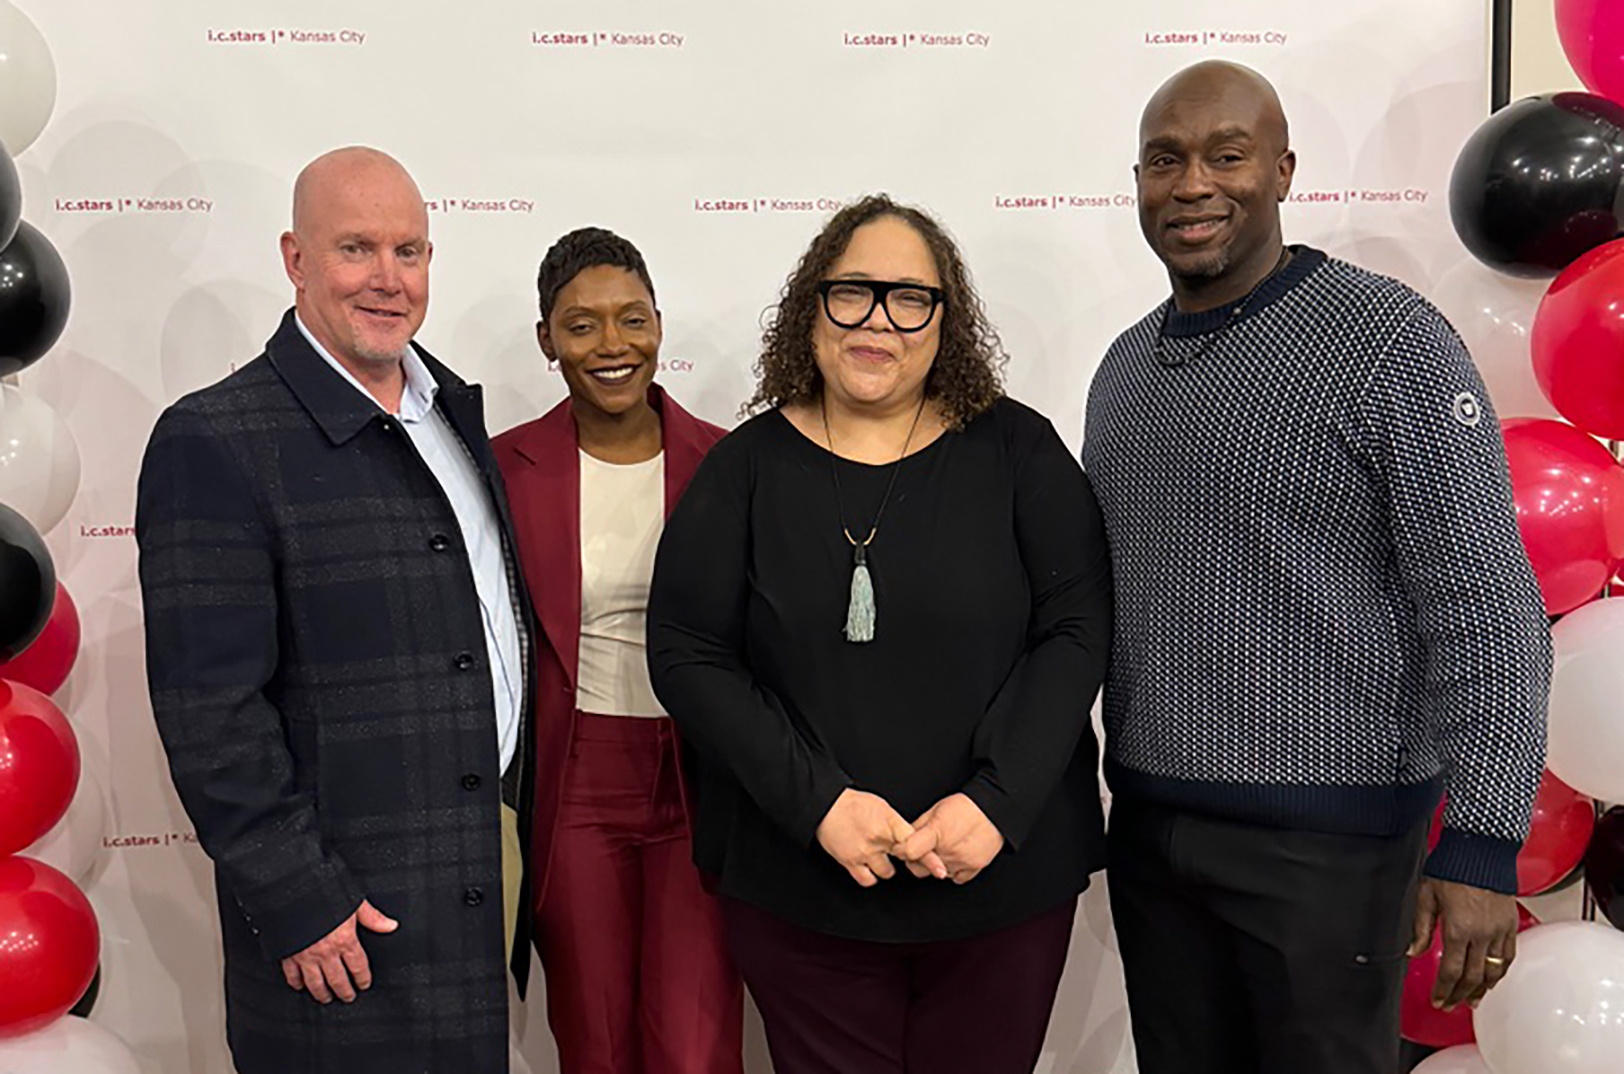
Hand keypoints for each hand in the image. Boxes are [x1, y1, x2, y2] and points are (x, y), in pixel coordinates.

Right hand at [279, 899, 398, 1003]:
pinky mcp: (288, 955)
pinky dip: (296, 984)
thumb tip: (390, 926)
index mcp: (345, 940)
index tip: (364, 984)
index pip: (358, 967)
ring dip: (322, 994)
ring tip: (327, 998)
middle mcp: (326, 952)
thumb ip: (372, 917)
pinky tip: (300, 986)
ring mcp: (306, 956)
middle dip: (344, 992)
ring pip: (316, 984)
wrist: (294, 893)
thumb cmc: (325, 894)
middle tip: (348, 997)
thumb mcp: (354, 903)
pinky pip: (292, 976)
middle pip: (338, 980)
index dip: (363, 979)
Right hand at [816, 789, 918, 887]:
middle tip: (899, 852)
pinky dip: (871, 877)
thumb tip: (911, 837)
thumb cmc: (854, 804)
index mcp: (889, 822)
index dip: (928, 857)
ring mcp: (864, 852)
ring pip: (887, 873)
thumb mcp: (883, 807)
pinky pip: (867, 880)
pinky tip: (870, 869)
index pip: (915, 844)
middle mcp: (879, 839)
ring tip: (880, 857)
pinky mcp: (850, 862)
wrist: (827, 805)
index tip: (938, 868)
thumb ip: (898, 824)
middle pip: (903, 860)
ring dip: (887, 867)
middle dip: (905, 857)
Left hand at [894, 793, 1004, 884]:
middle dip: (915, 860)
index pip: (908, 851)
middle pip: (919, 868)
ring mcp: (961, 862)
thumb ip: (918, 825)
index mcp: (936, 833)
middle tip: (921, 850)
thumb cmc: (966, 807)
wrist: (994, 811)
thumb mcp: (936, 809)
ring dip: (935, 866)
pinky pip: (955, 878)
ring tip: (942, 849)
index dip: (901, 849)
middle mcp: (948, 851)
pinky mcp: (973, 868)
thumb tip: (905, 836)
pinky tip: (953, 858)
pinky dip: (952, 870)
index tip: (901, 847)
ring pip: (936, 875)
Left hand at [1408, 877, 1518, 1010]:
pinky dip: (1500, 972)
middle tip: (1452, 1005)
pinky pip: (1509, 956)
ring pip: (1494, 971)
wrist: (1479, 850)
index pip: (1451, 972)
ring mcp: (1499, 930)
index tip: (1439, 1000)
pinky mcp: (1510, 925)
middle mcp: (1481, 934)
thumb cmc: (1451, 869)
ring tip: (1473, 999)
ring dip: (1483, 989)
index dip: (1444, 991)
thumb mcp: (1426, 896)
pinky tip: (1493, 978)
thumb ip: (1421, 928)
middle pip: (1473, 977)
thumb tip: (1412, 951)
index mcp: (1458, 929)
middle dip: (1461, 995)